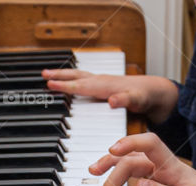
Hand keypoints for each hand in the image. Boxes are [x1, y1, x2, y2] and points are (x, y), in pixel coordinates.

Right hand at [40, 69, 178, 121]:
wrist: (152, 92)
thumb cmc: (144, 97)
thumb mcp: (137, 101)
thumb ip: (125, 100)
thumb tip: (112, 100)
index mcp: (105, 86)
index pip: (81, 85)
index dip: (66, 85)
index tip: (51, 84)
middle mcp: (101, 81)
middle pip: (76, 77)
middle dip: (60, 76)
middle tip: (43, 76)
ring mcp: (101, 82)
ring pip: (78, 77)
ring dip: (63, 75)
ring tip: (47, 75)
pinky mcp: (102, 86)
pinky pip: (83, 81)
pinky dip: (72, 80)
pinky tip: (66, 82)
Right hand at [89, 133, 195, 185]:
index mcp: (174, 168)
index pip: (150, 144)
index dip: (130, 142)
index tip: (113, 150)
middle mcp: (164, 169)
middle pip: (132, 158)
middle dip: (111, 168)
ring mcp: (160, 179)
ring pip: (129, 169)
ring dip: (111, 172)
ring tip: (94, 178)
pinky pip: (134, 184)